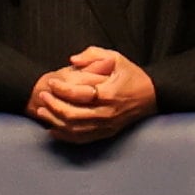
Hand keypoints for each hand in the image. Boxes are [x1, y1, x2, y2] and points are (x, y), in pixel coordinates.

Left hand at [27, 47, 158, 139]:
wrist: (152, 96)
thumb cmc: (132, 75)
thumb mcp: (116, 58)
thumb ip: (93, 55)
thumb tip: (73, 60)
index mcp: (109, 93)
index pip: (78, 94)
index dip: (60, 89)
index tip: (51, 82)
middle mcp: (107, 112)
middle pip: (72, 115)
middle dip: (53, 105)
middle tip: (42, 96)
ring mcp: (106, 125)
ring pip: (74, 129)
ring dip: (55, 121)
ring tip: (42, 111)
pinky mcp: (106, 133)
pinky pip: (81, 139)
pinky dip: (65, 136)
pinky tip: (53, 129)